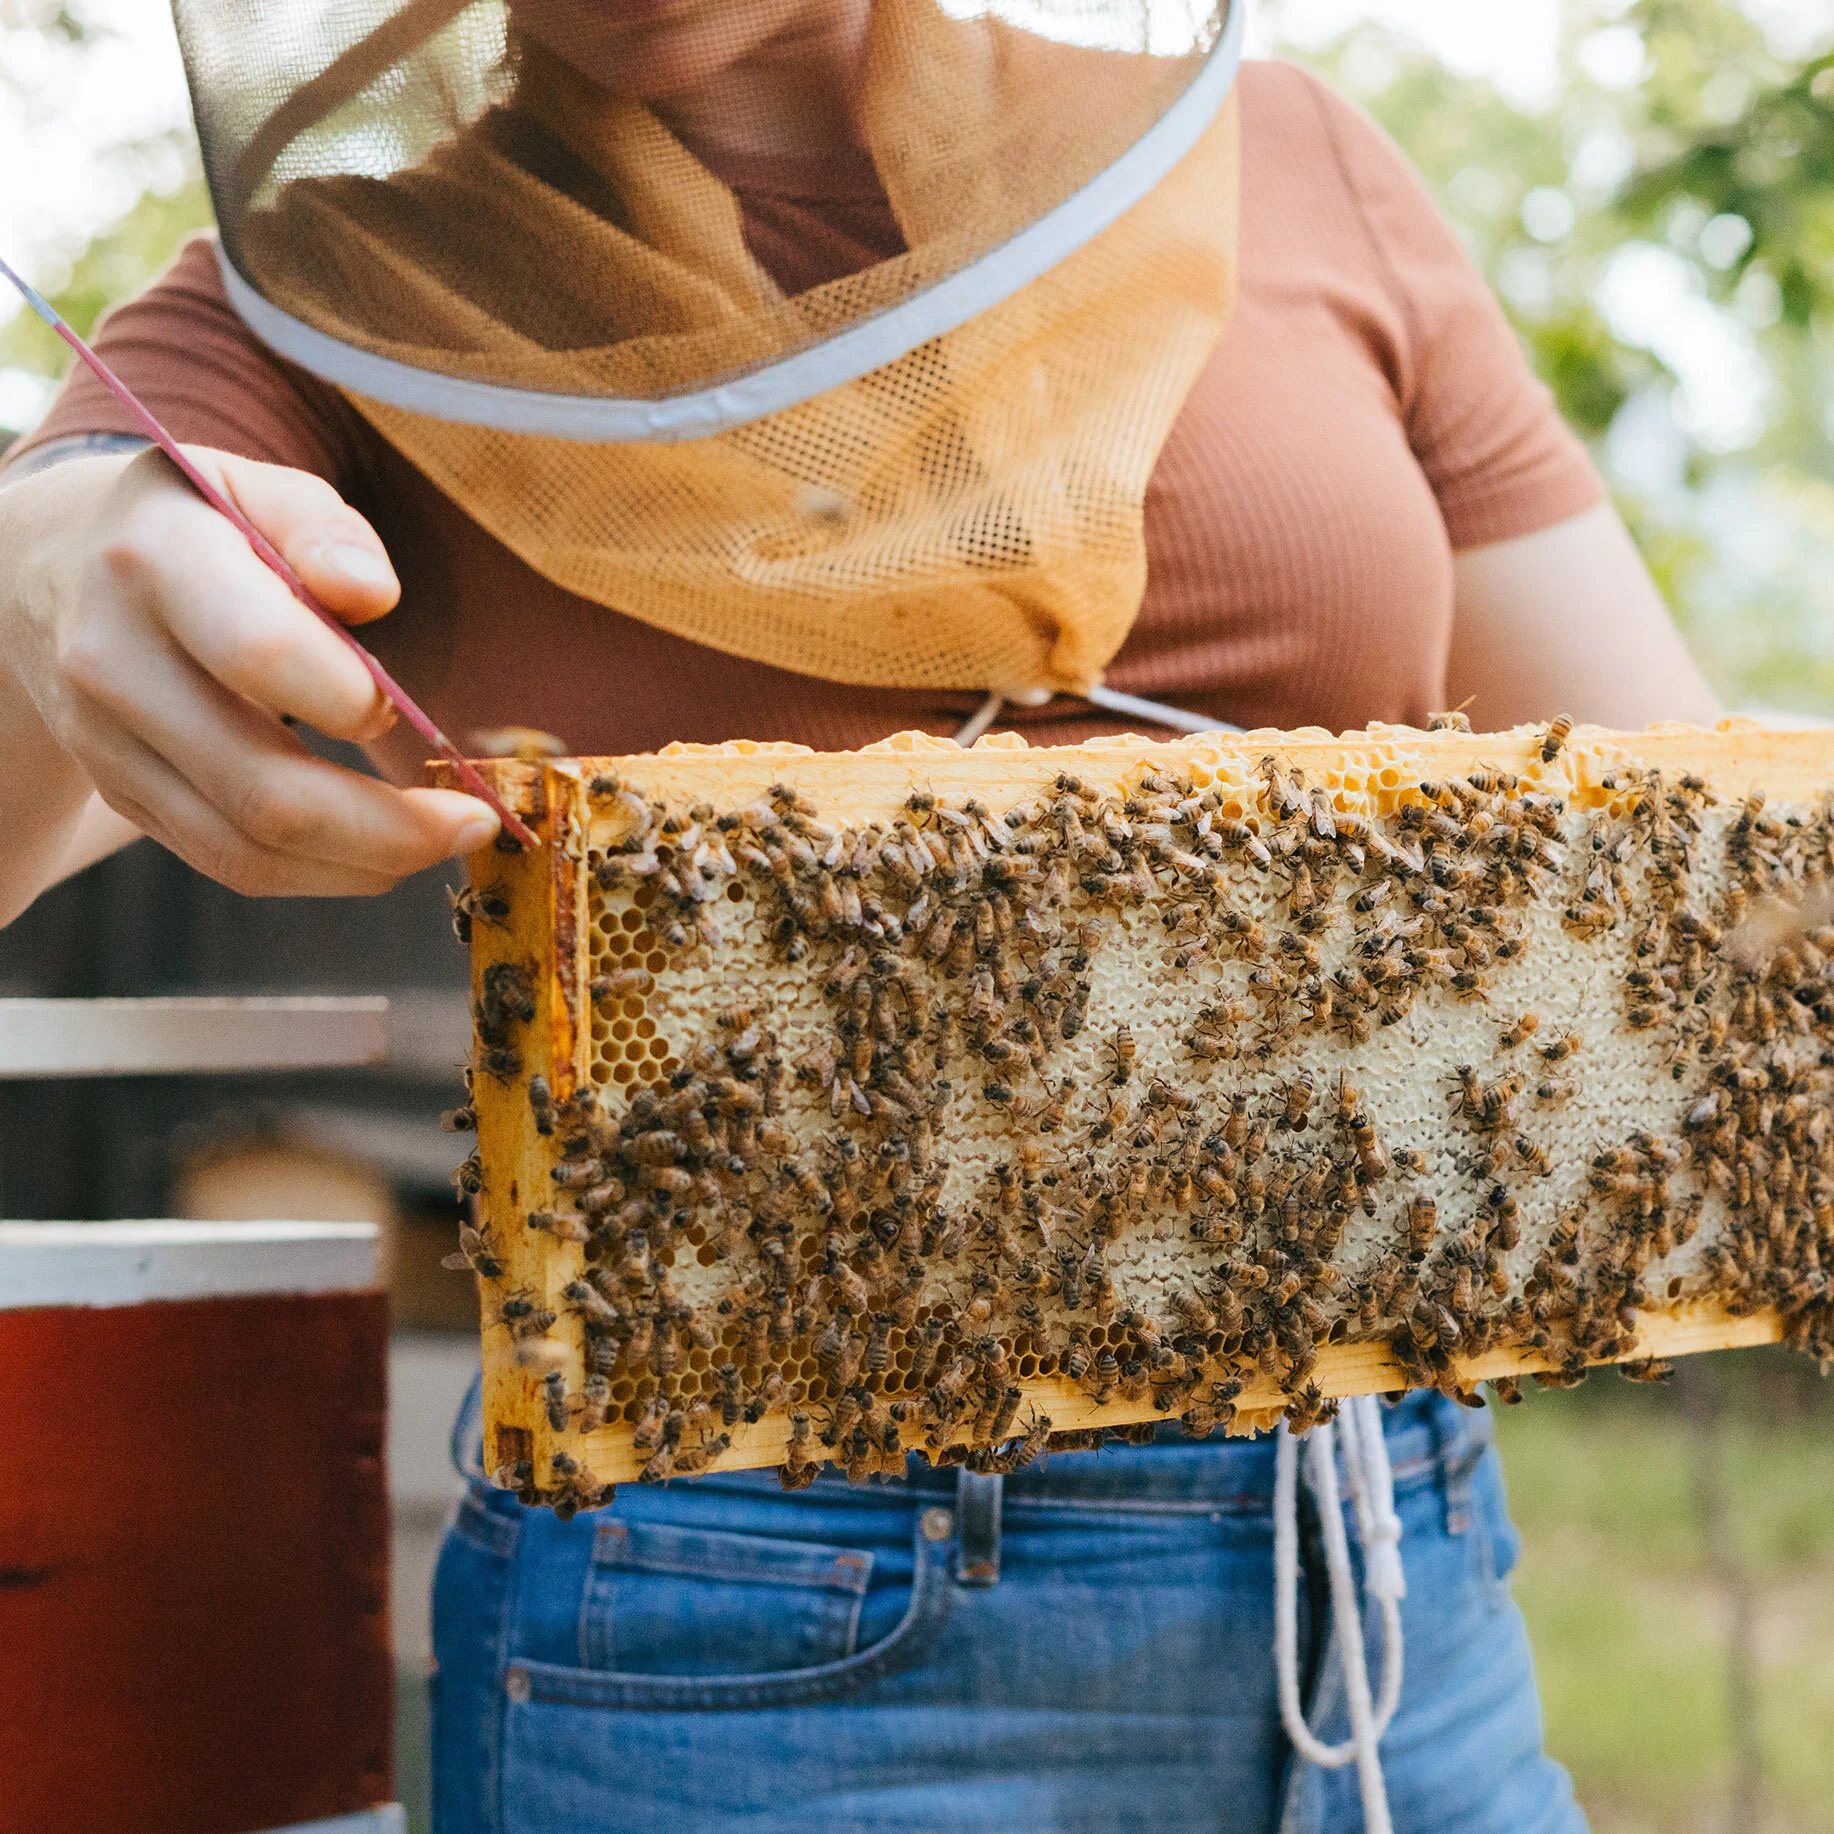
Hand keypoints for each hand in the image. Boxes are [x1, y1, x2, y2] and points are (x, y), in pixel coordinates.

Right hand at [4, 444, 497, 895]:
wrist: (51, 564)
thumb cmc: (196, 524)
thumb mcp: (256, 488)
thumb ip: (323, 529)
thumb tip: (372, 593)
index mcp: (157, 563)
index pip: (258, 652)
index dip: (352, 697)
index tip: (407, 707)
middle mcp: (115, 662)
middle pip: (263, 789)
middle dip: (391, 827)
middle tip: (476, 820)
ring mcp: (109, 743)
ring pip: (247, 849)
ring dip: (367, 863)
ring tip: (445, 840)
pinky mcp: (125, 795)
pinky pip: (230, 864)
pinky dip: (323, 872)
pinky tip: (384, 852)